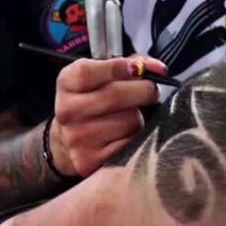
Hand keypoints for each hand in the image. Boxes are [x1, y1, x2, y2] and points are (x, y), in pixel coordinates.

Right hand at [51, 56, 166, 177]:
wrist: (69, 138)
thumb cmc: (95, 99)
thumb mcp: (102, 74)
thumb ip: (131, 64)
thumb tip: (158, 68)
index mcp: (67, 83)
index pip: (89, 73)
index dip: (119, 68)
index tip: (138, 69)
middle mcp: (67, 110)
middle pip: (115, 96)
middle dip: (144, 91)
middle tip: (150, 92)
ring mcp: (77, 137)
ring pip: (129, 121)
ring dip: (138, 117)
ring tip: (129, 117)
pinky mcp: (89, 160)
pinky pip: (129, 144)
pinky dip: (135, 138)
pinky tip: (125, 134)